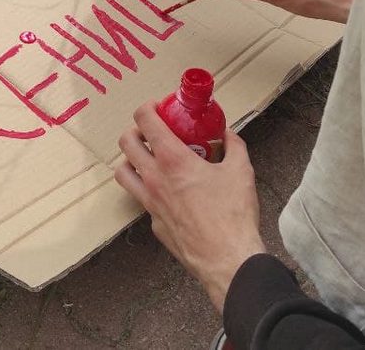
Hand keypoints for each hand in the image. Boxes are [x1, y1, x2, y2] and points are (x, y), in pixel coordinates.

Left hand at [115, 102, 265, 312]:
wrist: (227, 258)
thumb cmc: (233, 214)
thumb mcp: (241, 170)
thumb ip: (233, 146)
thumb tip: (228, 135)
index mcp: (173, 159)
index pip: (145, 121)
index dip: (147, 107)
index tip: (157, 106)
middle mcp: (154, 178)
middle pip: (126, 143)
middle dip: (135, 130)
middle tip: (151, 131)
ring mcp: (150, 203)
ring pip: (123, 173)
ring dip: (131, 160)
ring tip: (148, 158)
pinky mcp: (154, 223)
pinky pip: (142, 199)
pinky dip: (148, 189)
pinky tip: (168, 192)